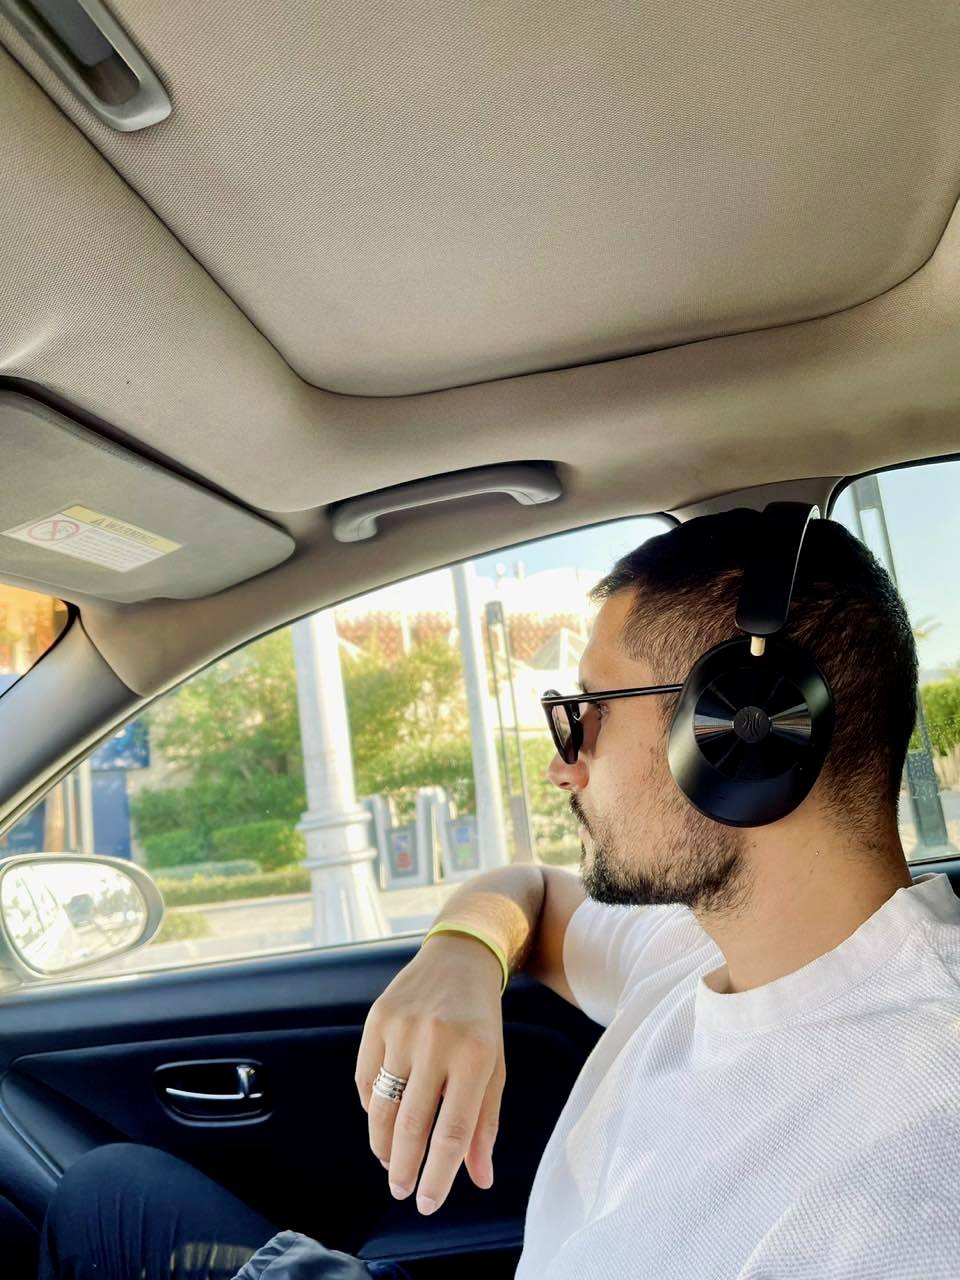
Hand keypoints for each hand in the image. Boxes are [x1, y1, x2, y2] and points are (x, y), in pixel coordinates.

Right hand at [355, 933, 505, 1214]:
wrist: (460, 958)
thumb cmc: (481, 1021)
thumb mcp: (494, 1067)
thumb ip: (485, 1124)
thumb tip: (478, 1179)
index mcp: (476, 1056)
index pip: (453, 1132)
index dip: (438, 1176)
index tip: (427, 1204)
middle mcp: (437, 1041)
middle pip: (412, 1124)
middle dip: (403, 1167)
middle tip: (401, 1190)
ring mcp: (403, 1028)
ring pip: (381, 1105)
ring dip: (382, 1142)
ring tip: (390, 1159)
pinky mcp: (377, 1018)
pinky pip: (365, 1077)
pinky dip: (369, 1105)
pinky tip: (381, 1117)